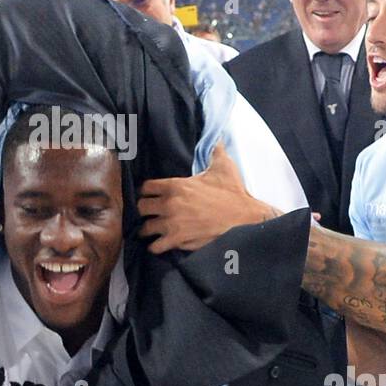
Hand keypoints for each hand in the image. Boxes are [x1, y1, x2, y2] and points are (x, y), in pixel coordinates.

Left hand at [138, 141, 277, 253]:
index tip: (152, 195)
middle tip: (152, 213)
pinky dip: (156, 246)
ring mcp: (172, 223)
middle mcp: (169, 204)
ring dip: (149, 229)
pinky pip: (156, 246)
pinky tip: (161, 244)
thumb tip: (218, 139)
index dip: (148, 191)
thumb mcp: (223, 166)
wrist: (243, 217)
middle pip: (141, 207)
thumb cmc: (232, 193)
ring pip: (146, 228)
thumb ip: (215, 152)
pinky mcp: (178, 240)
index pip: (146, 187)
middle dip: (146, 210)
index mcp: (176, 185)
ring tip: (154, 230)